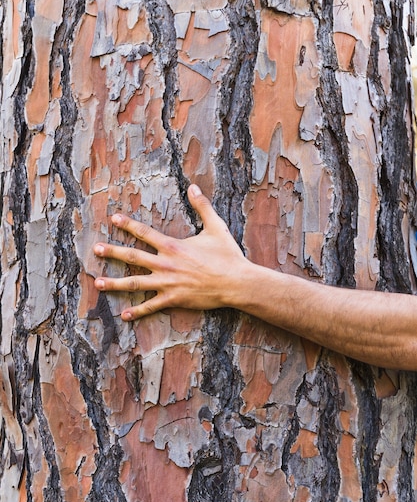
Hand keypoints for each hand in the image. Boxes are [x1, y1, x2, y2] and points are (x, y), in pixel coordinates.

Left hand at [93, 184, 249, 319]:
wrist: (236, 283)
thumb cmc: (227, 255)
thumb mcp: (216, 227)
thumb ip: (202, 207)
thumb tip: (193, 187)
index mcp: (173, 246)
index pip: (144, 233)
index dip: (128, 224)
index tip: (113, 218)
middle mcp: (165, 264)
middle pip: (132, 257)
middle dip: (112, 253)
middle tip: (96, 250)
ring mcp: (167, 284)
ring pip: (135, 283)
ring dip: (115, 283)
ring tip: (98, 283)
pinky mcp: (174, 299)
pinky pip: (151, 306)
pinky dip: (137, 311)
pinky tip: (124, 315)